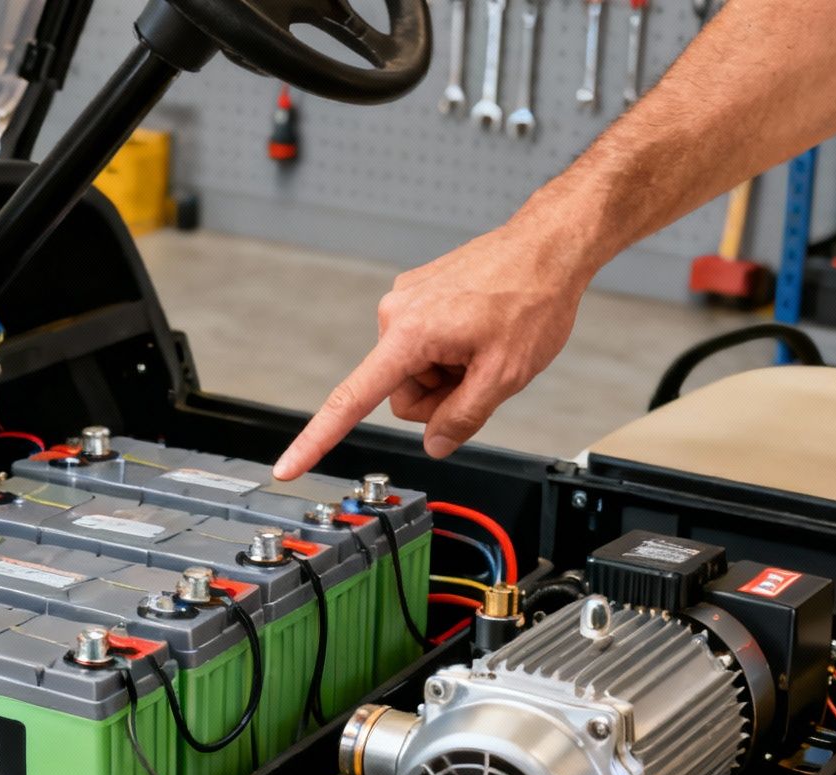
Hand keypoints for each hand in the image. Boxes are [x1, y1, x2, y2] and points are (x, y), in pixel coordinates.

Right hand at [273, 223, 591, 477]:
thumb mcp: (505, 374)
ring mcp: (405, 302)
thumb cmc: (530, 297)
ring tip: (483, 346)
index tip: (288, 466)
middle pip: (401, 394)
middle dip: (439, 396)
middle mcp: (395, 314)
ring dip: (448, 373)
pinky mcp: (418, 297)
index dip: (317, 439)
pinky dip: (450, 351)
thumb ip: (462, 418)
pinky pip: (424, 346)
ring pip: (414, 372)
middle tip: (481, 373)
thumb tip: (435, 444)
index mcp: (409, 334)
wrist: (547, 246)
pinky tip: (479, 331)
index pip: (351, 400)